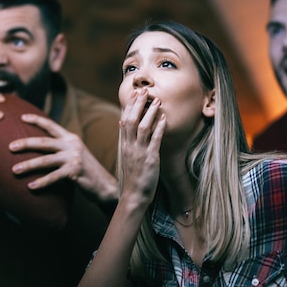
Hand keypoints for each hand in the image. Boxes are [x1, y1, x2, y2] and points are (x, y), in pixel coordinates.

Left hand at [8, 113, 118, 201]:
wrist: (105, 185)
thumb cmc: (86, 171)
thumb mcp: (75, 155)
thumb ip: (61, 149)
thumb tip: (40, 149)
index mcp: (70, 138)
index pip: (51, 125)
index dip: (36, 120)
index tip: (21, 116)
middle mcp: (72, 145)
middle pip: (43, 141)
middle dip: (25, 143)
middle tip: (9, 147)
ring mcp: (74, 158)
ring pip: (45, 160)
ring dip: (28, 165)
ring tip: (14, 170)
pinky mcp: (75, 171)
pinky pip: (54, 177)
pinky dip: (41, 182)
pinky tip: (30, 186)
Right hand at [118, 89, 165, 208]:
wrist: (134, 195)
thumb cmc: (133, 175)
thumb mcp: (127, 154)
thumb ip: (126, 139)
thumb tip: (122, 122)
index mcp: (124, 144)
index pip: (124, 120)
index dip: (129, 105)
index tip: (135, 93)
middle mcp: (130, 146)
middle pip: (131, 120)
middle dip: (138, 104)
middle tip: (144, 91)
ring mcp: (139, 152)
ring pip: (142, 128)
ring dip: (150, 113)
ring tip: (157, 100)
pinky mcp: (150, 159)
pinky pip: (154, 141)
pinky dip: (159, 128)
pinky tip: (164, 119)